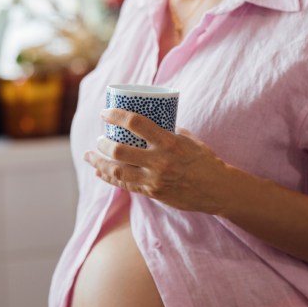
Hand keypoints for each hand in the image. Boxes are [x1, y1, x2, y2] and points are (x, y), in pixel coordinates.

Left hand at [85, 108, 230, 213]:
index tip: (106, 113)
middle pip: (119, 150)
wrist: (217, 190)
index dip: (116, 115)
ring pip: (116, 171)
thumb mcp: (190, 140)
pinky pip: (125, 185)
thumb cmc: (206, 161)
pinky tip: (99, 172)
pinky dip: (109, 178)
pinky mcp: (152, 193)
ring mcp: (154, 180)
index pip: (136, 123)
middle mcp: (159, 161)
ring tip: (90, 155)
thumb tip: (153, 123)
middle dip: (103, 143)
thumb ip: (170, 132)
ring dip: (99, 162)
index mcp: (169, 142)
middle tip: (99, 137)